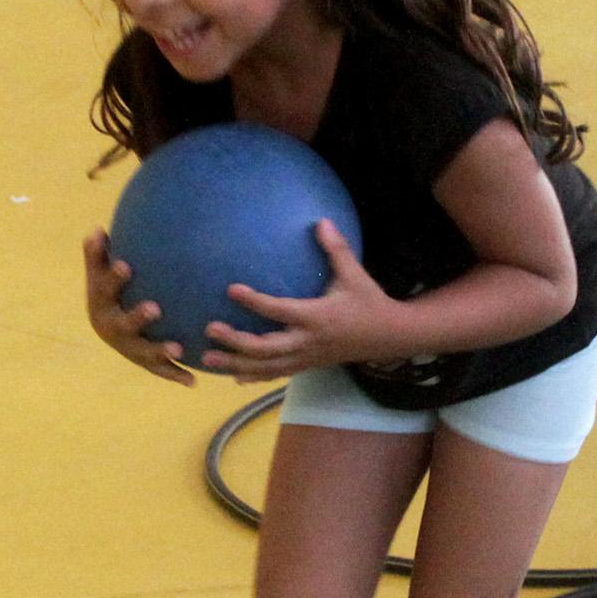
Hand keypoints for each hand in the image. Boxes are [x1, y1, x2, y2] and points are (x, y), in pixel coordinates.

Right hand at [83, 230, 194, 385]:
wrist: (106, 324)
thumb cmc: (108, 290)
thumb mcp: (99, 271)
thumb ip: (98, 253)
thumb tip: (96, 229)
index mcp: (100, 304)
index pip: (104, 289)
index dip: (113, 279)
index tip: (127, 265)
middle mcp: (111, 329)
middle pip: (123, 325)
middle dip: (137, 318)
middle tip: (155, 308)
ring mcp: (127, 348)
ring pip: (142, 352)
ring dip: (160, 351)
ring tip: (179, 348)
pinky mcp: (142, 362)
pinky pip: (159, 369)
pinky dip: (175, 375)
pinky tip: (193, 381)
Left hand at [204, 222, 407, 381]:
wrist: (389, 337)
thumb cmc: (369, 302)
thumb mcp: (355, 275)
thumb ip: (336, 249)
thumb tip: (321, 220)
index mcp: (316, 317)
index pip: (279, 310)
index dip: (254, 302)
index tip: (231, 289)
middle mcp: (307, 341)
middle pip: (265, 349)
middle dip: (235, 342)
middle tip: (210, 329)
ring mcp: (306, 358)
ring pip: (266, 367)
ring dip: (235, 364)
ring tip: (207, 360)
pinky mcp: (308, 366)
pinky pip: (277, 374)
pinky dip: (255, 376)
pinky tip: (234, 376)